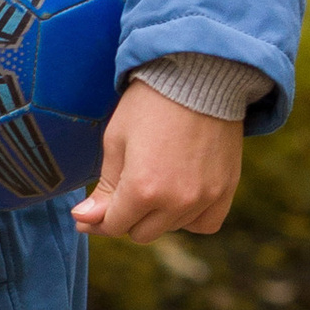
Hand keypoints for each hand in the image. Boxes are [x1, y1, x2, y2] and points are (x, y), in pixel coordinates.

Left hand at [71, 77, 243, 241]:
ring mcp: (205, 198)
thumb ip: (104, 187)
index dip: (97, 220)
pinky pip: (204, 224)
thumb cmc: (150, 103)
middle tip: (122, 191)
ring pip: (170, 229)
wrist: (200, 76)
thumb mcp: (116, 141)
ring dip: (157, 215)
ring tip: (153, 180)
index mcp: (142, 188)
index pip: (114, 225)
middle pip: (141, 233)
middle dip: (126, 216)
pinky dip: (189, 217)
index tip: (88, 215)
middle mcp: (176, 201)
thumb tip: (84, 220)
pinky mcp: (226, 191)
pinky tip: (179, 197)